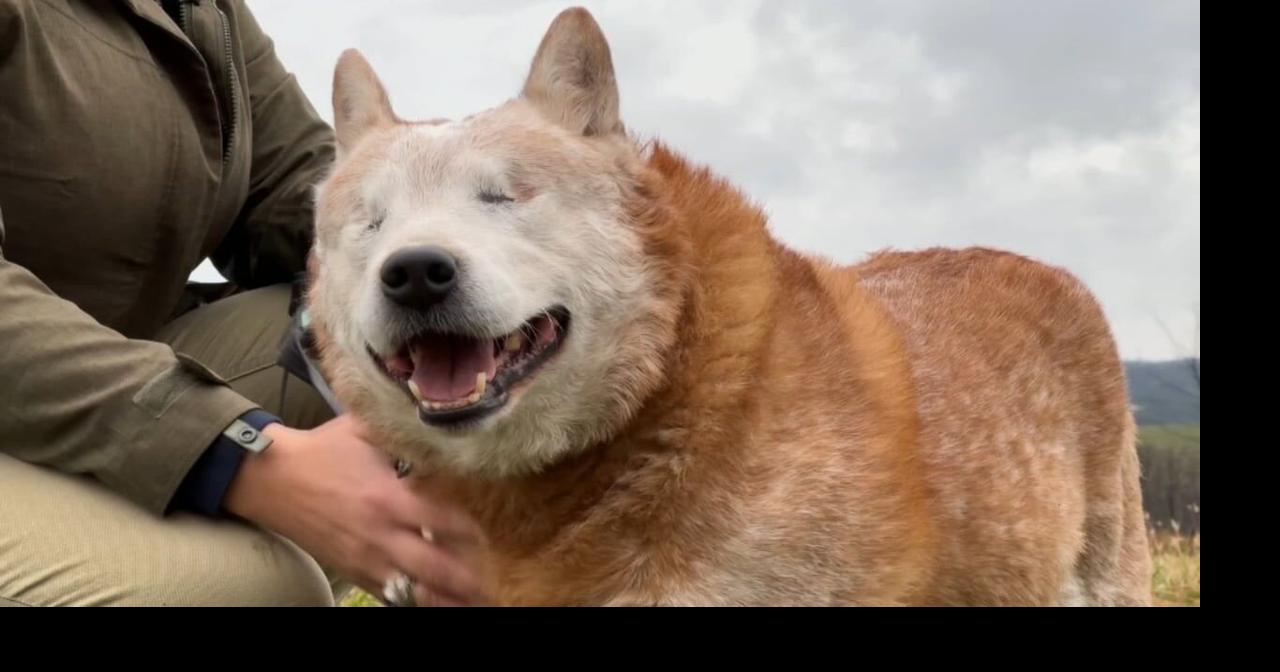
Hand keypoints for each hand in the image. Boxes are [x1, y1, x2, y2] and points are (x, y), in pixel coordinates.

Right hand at [224, 415, 486, 605]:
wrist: (270, 479)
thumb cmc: (321, 450)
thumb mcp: (365, 430)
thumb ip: (403, 430)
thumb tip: (440, 418)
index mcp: (388, 497)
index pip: (443, 520)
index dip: (474, 530)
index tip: (498, 533)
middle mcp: (380, 534)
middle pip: (435, 567)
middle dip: (468, 579)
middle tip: (498, 584)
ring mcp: (366, 558)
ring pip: (414, 590)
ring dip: (447, 598)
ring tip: (478, 601)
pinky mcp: (353, 572)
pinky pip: (389, 596)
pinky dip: (414, 601)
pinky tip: (437, 604)